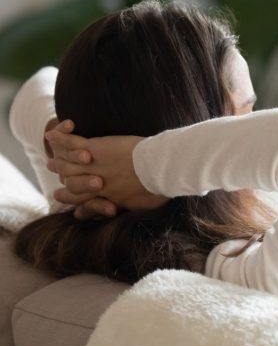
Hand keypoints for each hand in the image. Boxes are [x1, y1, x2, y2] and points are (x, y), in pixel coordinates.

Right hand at [45, 120, 167, 217]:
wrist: (159, 169)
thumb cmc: (157, 188)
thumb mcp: (143, 205)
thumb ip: (131, 207)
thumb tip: (129, 211)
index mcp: (108, 198)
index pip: (84, 203)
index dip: (75, 203)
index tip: (69, 204)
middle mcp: (96, 184)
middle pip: (71, 185)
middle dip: (63, 186)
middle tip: (55, 187)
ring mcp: (93, 166)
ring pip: (67, 165)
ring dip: (58, 161)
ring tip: (51, 160)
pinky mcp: (94, 150)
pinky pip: (72, 144)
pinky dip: (60, 138)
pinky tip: (51, 134)